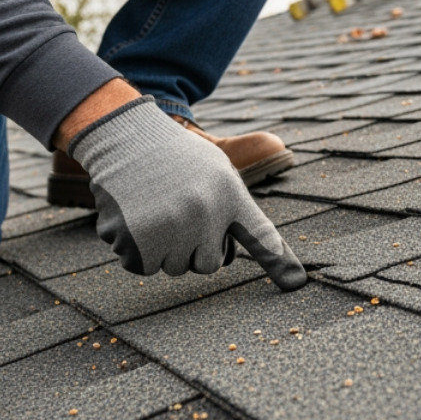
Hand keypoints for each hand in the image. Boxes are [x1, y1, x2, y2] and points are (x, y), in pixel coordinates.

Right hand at [69, 96, 306, 290]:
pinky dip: (132, 248)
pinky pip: (140, 266)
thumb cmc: (173, 158)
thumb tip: (230, 255)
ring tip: (152, 207)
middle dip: (191, 247)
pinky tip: (132, 215)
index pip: (259, 234)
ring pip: (172, 267)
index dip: (278, 261)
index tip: (295, 283)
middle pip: (205, 265)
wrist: (124, 136)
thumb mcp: (216, 171)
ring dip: (160, 247)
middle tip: (176, 211)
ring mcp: (171, 226)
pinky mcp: (137, 238)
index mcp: (229, 193)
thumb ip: (232, 208)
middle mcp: (205, 212)